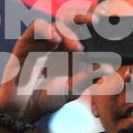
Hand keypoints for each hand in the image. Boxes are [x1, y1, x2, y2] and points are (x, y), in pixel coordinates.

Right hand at [0, 5, 110, 132]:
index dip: (94, 25)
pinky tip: (56, 38)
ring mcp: (42, 42)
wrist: (24, 109)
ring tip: (77, 48)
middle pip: (72, 22)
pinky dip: (46, 29)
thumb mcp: (72, 90)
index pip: (84, 31)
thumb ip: (87, 78)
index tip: (106, 25)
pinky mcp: (26, 44)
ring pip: (57, 24)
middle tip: (95, 32)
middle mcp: (57, 43)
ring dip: (69, 31)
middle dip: (85, 22)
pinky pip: (36, 27)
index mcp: (70, 50)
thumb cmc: (48, 97)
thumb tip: (108, 69)